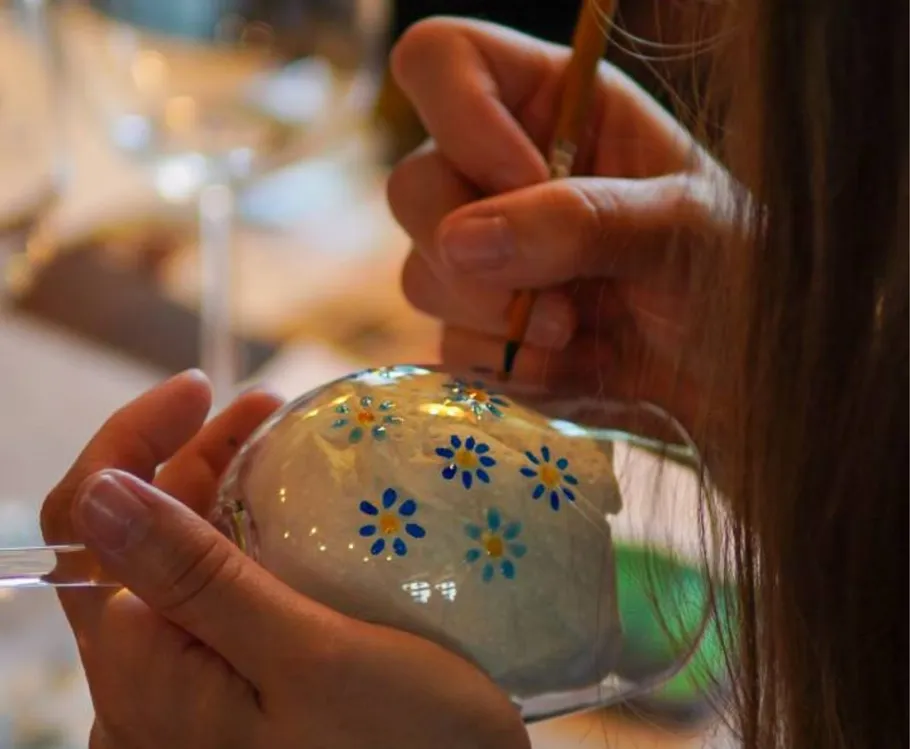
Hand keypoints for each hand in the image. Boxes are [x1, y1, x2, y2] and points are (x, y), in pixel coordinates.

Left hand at [42, 371, 527, 748]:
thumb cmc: (402, 745)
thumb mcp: (305, 654)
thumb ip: (195, 581)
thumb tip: (101, 492)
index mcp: (146, 676)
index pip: (90, 529)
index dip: (129, 444)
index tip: (201, 390)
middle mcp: (151, 686)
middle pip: (135, 539)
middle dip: (186, 457)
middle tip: (264, 406)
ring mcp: (194, 689)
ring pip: (179, 563)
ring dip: (219, 491)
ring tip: (279, 438)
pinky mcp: (238, 686)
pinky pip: (220, 595)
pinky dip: (248, 536)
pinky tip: (294, 510)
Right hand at [387, 18, 731, 434]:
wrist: (744, 386)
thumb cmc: (741, 285)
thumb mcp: (686, 232)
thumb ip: (581, 221)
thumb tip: (460, 242)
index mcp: (560, 109)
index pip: (446, 61)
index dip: (460, 118)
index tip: (523, 187)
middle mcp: (509, 177)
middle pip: (413, 184)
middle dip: (470, 250)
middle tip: (557, 296)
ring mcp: (493, 259)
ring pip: (422, 273)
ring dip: (495, 317)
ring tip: (580, 333)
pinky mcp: (487, 332)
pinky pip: (450, 346)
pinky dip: (509, 367)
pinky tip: (576, 367)